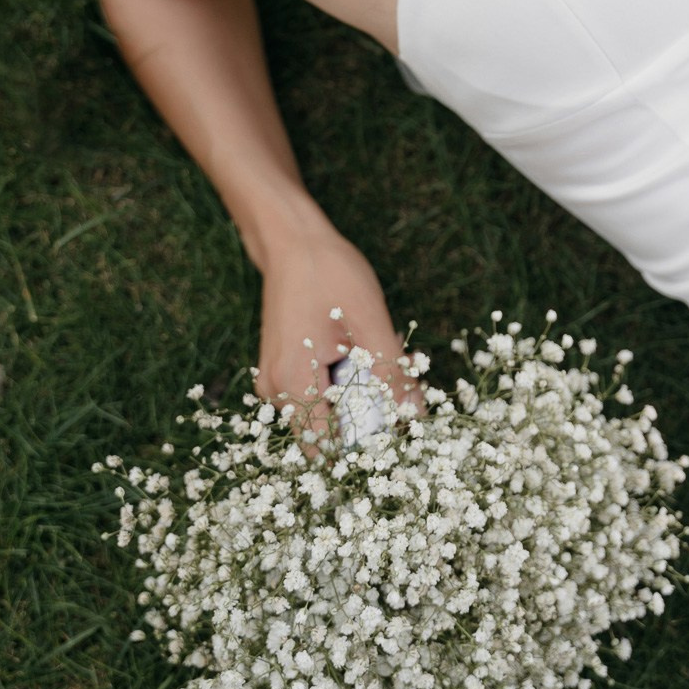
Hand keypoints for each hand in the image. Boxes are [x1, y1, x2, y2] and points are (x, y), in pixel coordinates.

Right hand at [254, 234, 423, 450]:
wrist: (292, 241)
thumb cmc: (329, 273)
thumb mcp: (369, 320)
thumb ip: (392, 372)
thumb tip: (414, 415)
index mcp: (294, 383)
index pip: (330, 446)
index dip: (368, 444)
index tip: (398, 423)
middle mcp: (276, 392)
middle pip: (330, 431)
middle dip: (369, 412)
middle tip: (394, 372)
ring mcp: (275, 383)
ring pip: (327, 411)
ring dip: (360, 393)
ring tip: (376, 348)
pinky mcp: (282, 372)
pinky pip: (318, 392)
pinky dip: (346, 380)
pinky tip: (359, 346)